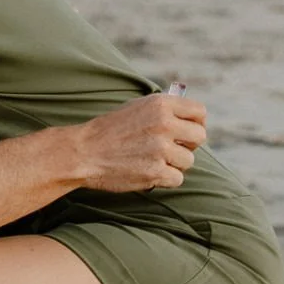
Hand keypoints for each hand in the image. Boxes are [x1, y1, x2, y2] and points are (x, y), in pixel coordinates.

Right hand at [76, 92, 206, 193]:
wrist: (84, 152)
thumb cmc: (109, 130)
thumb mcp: (136, 107)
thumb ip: (163, 109)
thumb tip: (190, 116)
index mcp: (161, 104)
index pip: (200, 112)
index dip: (196, 123)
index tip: (187, 131)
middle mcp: (164, 124)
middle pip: (200, 136)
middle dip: (188, 144)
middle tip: (172, 148)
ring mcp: (161, 149)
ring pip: (189, 160)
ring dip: (174, 163)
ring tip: (154, 160)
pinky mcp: (156, 172)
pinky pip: (177, 178)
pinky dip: (165, 179)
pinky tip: (149, 172)